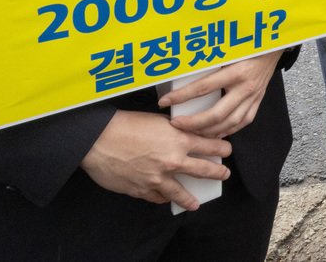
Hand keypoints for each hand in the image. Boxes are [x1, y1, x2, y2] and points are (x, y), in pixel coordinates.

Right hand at [81, 110, 231, 210]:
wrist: (98, 140)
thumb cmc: (125, 125)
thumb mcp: (157, 121)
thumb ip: (174, 131)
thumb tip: (185, 136)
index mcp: (179, 140)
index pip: (210, 145)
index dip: (221, 148)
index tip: (227, 150)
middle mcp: (172, 161)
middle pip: (204, 170)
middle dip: (217, 173)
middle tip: (224, 174)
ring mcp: (158, 178)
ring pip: (181, 193)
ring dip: (190, 198)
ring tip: (196, 203)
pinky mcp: (142, 190)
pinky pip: (157, 198)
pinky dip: (162, 198)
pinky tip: (164, 199)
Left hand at [160, 51, 280, 138]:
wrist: (274, 47)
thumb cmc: (249, 45)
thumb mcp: (229, 48)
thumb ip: (210, 57)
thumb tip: (182, 64)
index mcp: (237, 72)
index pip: (203, 87)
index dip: (181, 96)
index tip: (165, 101)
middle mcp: (246, 87)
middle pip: (216, 114)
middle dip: (193, 123)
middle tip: (176, 124)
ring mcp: (254, 97)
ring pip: (229, 123)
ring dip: (209, 131)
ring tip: (192, 132)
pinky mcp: (258, 102)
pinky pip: (242, 122)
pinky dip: (227, 130)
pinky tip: (214, 133)